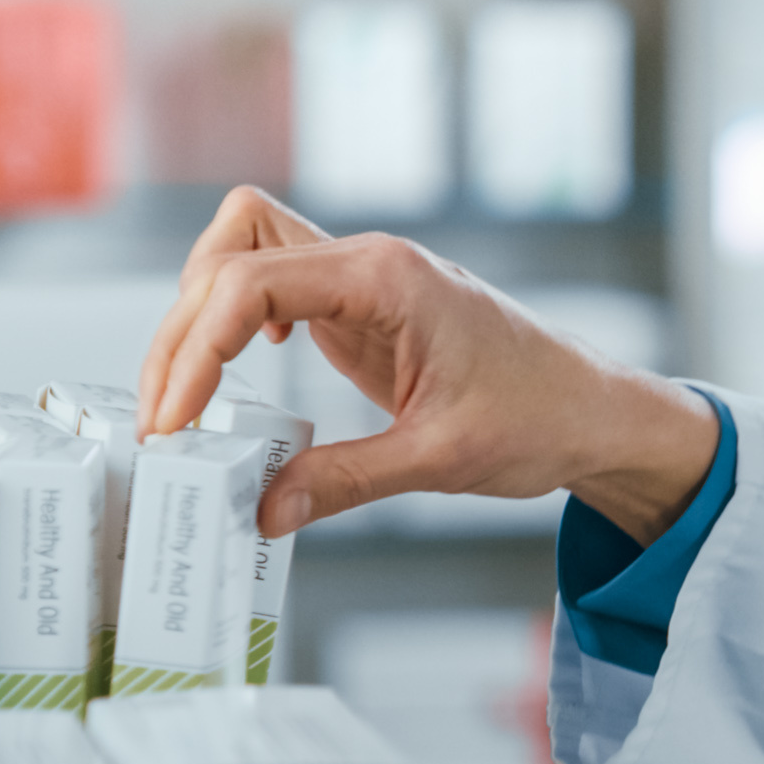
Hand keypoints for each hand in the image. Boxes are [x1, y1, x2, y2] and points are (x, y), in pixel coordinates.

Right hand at [138, 186, 726, 540]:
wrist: (595, 410)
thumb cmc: (540, 417)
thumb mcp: (439, 460)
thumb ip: (346, 482)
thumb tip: (265, 512)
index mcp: (386, 278)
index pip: (248, 283)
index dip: (194, 349)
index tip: (176, 421)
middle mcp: (368, 262)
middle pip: (231, 255)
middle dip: (182, 334)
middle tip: (168, 423)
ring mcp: (364, 277)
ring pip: (245, 251)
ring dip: (200, 314)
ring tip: (187, 397)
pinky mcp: (363, 305)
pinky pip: (275, 281)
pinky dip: (237, 315)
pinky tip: (244, 367)